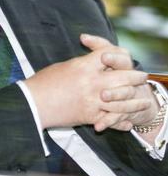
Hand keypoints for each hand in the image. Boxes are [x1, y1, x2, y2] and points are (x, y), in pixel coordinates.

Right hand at [24, 34, 148, 128]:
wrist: (32, 104)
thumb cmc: (43, 83)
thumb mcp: (64, 66)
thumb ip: (83, 65)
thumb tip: (95, 64)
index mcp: (83, 66)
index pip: (111, 54)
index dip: (119, 54)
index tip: (123, 58)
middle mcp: (92, 83)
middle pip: (125, 76)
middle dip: (136, 77)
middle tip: (141, 77)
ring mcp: (93, 100)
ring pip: (124, 100)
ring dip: (136, 101)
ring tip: (143, 101)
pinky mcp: (90, 116)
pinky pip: (113, 119)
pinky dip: (122, 121)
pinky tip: (127, 121)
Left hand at [83, 34, 159, 131]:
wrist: (134, 96)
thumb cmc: (113, 71)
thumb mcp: (105, 57)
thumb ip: (97, 45)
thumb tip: (82, 36)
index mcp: (122, 63)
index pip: (122, 56)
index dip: (113, 56)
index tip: (103, 57)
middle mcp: (128, 78)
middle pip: (126, 76)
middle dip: (116, 79)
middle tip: (102, 81)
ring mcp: (129, 95)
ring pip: (125, 96)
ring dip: (115, 98)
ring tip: (102, 98)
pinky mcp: (125, 112)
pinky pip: (118, 118)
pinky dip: (108, 123)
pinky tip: (98, 127)